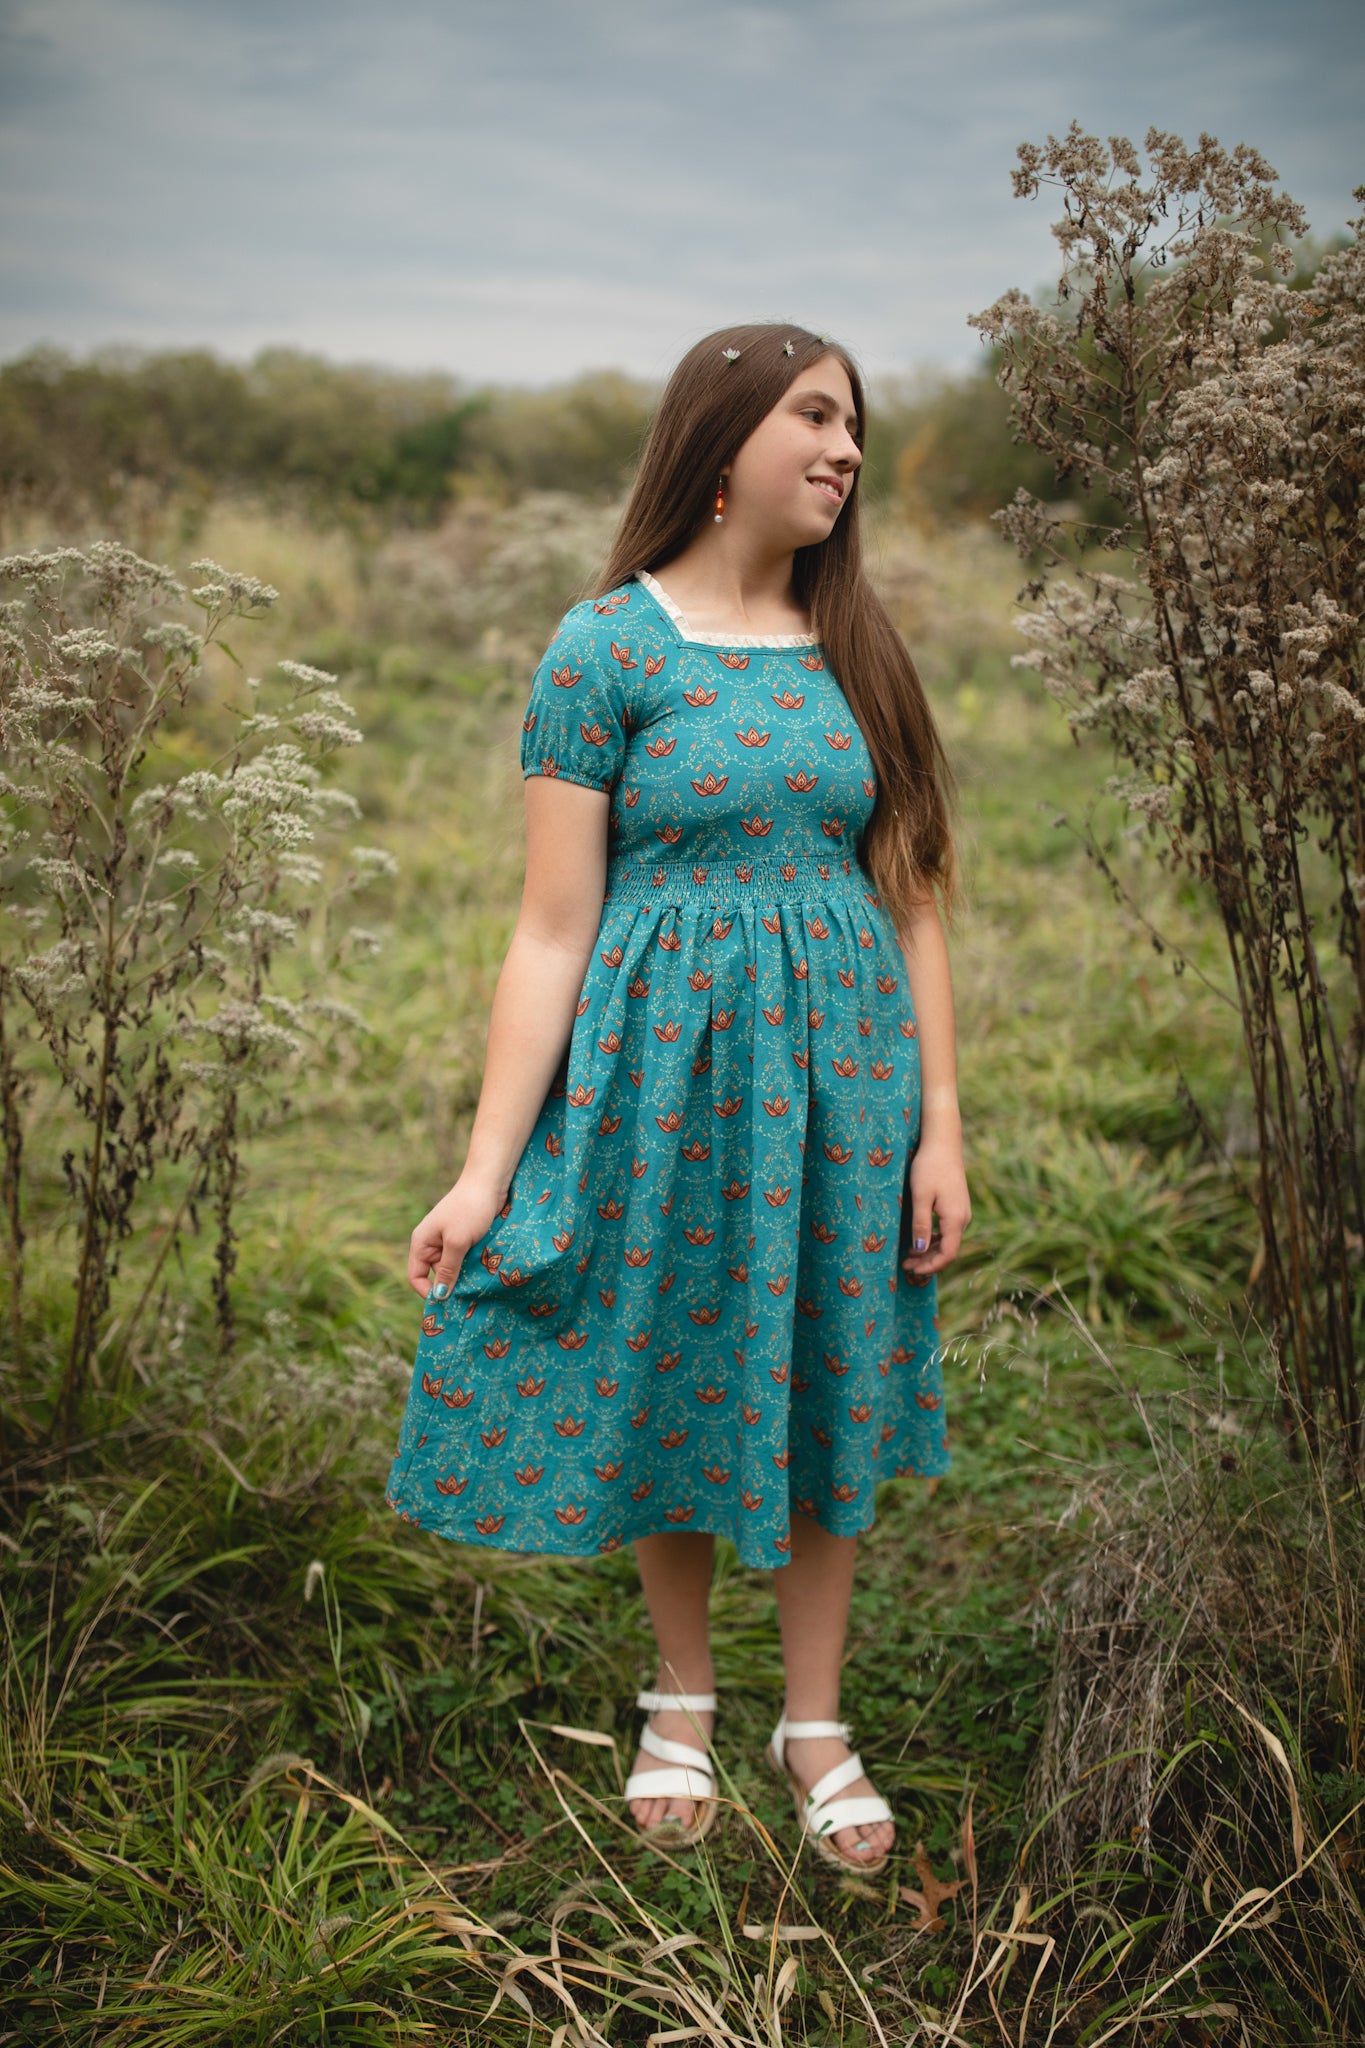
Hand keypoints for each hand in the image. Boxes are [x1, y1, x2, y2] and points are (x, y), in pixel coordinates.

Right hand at [407, 1172, 507, 1298]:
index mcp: (422, 1242)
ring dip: (465, 1275)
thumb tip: (439, 1296)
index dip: (428, 1291)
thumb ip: (447, 1269)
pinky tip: (486, 1269)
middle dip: (451, 1285)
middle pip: (436, 1274)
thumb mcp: (457, 1242)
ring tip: (480, 1280)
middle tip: (469, 1296)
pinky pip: (465, 1259)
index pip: (415, 1276)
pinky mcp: (465, 1238)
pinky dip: (474, 1265)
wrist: (489, 1182)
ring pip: (454, 1268)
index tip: (448, 1302)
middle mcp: (432, 1243)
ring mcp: (449, 1240)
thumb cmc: (470, 1209)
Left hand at [901, 1136, 970, 1282]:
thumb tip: (919, 1250)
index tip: (912, 1270)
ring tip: (909, 1255)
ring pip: (949, 1241)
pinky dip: (935, 1239)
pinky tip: (920, 1240)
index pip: (949, 1254)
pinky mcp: (957, 1205)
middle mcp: (963, 1218)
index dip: (931, 1266)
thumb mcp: (920, 1196)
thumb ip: (921, 1224)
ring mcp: (962, 1212)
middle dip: (928, 1261)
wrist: (942, 1142)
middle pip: (949, 1250)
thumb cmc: (929, 1167)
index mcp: (956, 1218)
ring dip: (930, 1251)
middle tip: (905, 1266)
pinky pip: (948, 1230)